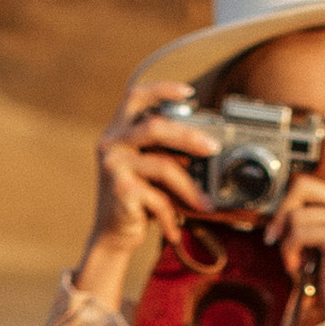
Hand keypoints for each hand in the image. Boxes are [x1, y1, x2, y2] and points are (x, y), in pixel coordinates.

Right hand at [72, 85, 213, 299]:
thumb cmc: (138, 201)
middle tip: (213, 148)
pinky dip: (172, 215)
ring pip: (163, 166)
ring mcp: (113, 165)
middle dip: (189, 136)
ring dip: (189, 187)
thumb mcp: (151, 171)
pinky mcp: (120, 189)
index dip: (162, 89)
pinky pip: (158, 198)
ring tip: (205, 204)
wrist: (112, 236)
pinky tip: (176, 230)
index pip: (136, 97)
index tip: (189, 92)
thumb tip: (206, 146)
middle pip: (155, 127)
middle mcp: (111, 143)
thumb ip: (167, 153)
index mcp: (118, 131)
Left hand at [265, 117, 324, 310]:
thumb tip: (282, 207)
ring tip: (294, 258)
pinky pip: (297, 230)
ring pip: (295, 212)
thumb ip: (311, 215)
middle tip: (274, 235)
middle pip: (304, 183)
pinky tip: (298, 265)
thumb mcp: (321, 237)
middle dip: (281, 210)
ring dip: (285, 240)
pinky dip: (289, 252)